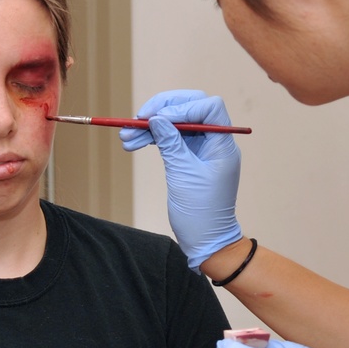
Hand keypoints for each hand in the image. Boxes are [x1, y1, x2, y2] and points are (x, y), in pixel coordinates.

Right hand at [120, 90, 241, 269]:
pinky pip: (172, 138)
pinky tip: (134, 142)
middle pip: (191, 108)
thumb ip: (171, 143)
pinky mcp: (190, 157)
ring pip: (177, 124)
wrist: (206, 240)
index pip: (208, 107)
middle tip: (138, 118)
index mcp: (222, 144)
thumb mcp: (183, 174)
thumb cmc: (201, 212)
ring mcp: (202, 149)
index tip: (157, 118)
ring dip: (151, 126)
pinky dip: (154, 138)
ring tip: (125, 136)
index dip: (182, 107)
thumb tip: (156, 118)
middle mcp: (215, 142)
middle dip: (163, 110)